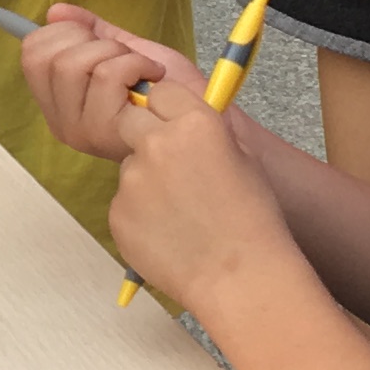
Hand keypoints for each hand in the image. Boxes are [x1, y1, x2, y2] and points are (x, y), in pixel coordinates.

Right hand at [17, 9, 202, 163]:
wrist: (210, 118)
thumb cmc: (171, 91)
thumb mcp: (125, 52)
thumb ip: (91, 32)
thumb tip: (56, 11)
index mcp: (59, 104)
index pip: (31, 55)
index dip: (62, 33)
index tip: (95, 40)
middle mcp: (63, 121)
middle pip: (47, 57)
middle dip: (91, 40)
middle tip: (122, 55)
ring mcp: (82, 129)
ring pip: (74, 63)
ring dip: (117, 53)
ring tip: (142, 69)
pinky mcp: (106, 130)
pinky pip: (106, 73)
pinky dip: (136, 63)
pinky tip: (153, 79)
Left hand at [108, 92, 309, 312]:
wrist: (239, 276)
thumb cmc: (253, 219)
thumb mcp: (242, 158)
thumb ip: (207, 131)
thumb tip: (185, 118)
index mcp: (194, 124)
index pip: (161, 93)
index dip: (167, 109)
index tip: (174, 123)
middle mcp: (156, 144)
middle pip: (130, 120)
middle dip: (144, 135)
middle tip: (170, 165)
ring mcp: (132, 180)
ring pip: (129, 167)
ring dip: (146, 181)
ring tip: (180, 213)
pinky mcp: (117, 213)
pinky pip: (124, 202)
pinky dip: (140, 214)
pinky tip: (169, 233)